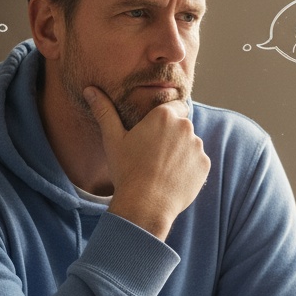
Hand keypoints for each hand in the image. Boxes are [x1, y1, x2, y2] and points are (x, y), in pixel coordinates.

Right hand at [83, 86, 209, 239]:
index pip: (174, 106)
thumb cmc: (126, 170)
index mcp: (164, 115)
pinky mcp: (205, 164)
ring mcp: (197, 146)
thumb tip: (90, 90)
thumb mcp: (113, 139)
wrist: (145, 205)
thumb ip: (104, 111)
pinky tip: (172, 178)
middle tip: (153, 154)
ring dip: (180, 151)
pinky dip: (188, 168)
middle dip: (172, 136)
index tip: (153, 133)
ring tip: (161, 169)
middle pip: (181, 125)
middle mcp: (185, 126)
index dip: (164, 119)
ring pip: (190, 144)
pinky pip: (197, 161)